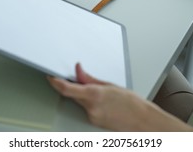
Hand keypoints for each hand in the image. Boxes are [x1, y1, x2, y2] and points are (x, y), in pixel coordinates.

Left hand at [47, 63, 192, 130]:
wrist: (142, 121)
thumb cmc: (132, 103)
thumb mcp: (111, 85)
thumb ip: (90, 78)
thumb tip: (77, 70)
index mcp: (95, 95)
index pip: (67, 89)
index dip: (55, 82)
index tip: (50, 76)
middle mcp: (91, 108)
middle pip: (72, 94)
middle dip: (72, 86)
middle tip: (77, 78)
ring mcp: (91, 117)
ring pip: (79, 101)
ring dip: (83, 94)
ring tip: (100, 92)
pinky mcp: (93, 122)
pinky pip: (85, 109)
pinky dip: (88, 102)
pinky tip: (102, 101)